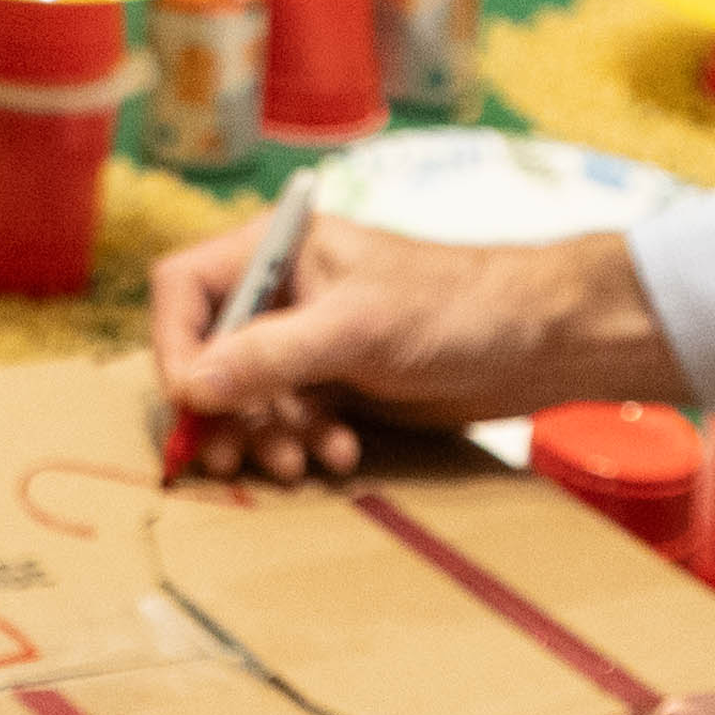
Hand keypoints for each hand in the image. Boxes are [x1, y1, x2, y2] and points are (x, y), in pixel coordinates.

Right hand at [147, 218, 688, 484]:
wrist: (540, 343)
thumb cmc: (454, 308)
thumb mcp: (356, 328)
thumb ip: (270, 354)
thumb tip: (189, 386)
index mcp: (277, 250)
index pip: (185, 290)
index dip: (175, 345)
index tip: (190, 402)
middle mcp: (283, 294)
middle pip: (208, 354)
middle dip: (222, 410)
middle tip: (233, 460)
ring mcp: (309, 342)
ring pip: (248, 398)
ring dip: (266, 435)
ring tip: (297, 464)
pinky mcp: (338, 384)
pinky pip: (292, 421)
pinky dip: (306, 443)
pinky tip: (341, 455)